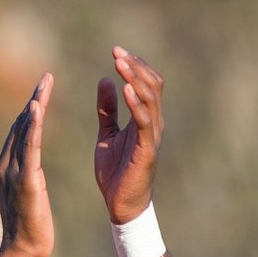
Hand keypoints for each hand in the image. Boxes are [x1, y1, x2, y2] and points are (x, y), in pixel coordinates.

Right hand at [0, 72, 54, 256]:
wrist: (23, 249)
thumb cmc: (28, 226)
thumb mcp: (26, 193)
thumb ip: (25, 174)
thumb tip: (28, 164)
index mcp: (6, 167)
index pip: (19, 132)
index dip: (30, 110)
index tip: (41, 90)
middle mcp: (5, 165)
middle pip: (20, 125)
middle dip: (34, 100)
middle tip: (47, 78)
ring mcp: (13, 172)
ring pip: (24, 131)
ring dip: (34, 105)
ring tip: (45, 84)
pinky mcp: (25, 181)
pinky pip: (29, 148)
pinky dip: (32, 127)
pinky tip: (37, 108)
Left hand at [95, 46, 163, 223]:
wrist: (121, 205)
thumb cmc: (116, 173)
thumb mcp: (107, 134)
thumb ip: (107, 109)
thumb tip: (105, 80)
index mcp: (144, 119)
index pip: (146, 84)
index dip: (134, 66)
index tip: (116, 51)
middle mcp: (153, 124)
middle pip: (152, 86)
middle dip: (135, 66)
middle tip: (116, 51)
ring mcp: (152, 136)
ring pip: (150, 99)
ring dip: (135, 79)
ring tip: (120, 63)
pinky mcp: (147, 150)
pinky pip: (145, 122)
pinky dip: (136, 104)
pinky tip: (125, 89)